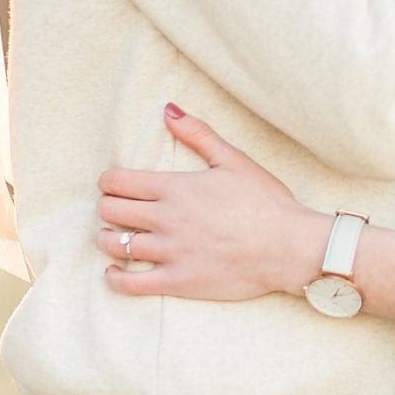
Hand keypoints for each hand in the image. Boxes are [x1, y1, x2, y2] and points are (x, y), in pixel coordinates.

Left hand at [95, 104, 327, 300]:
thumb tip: (168, 110)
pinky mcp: (177, 281)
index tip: (112, 184)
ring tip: (112, 236)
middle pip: (111, 211)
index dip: (108, 181)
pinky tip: (114, 272)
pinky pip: (130, 284)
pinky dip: (114, 278)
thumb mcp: (233, 159)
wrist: (287, 245)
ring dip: (106, 239)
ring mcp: (169, 252)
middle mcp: (165, 219)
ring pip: (115, 245)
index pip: (119, 181)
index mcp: (175, 188)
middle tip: (113, 208)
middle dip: (107, 206)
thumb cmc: (265, 201)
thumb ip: (198, 134)